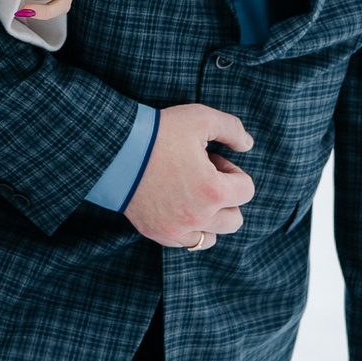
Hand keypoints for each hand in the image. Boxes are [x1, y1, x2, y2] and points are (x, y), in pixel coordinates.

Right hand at [121, 103, 253, 247]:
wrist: (113, 149)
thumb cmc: (158, 132)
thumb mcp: (200, 118)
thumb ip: (232, 129)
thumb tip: (248, 145)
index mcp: (213, 191)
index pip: (247, 190)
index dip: (233, 171)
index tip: (212, 159)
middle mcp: (198, 217)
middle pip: (234, 219)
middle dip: (226, 198)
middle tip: (203, 176)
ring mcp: (176, 230)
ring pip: (211, 237)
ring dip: (209, 218)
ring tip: (191, 194)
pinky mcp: (157, 234)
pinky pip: (185, 242)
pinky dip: (188, 228)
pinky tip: (176, 204)